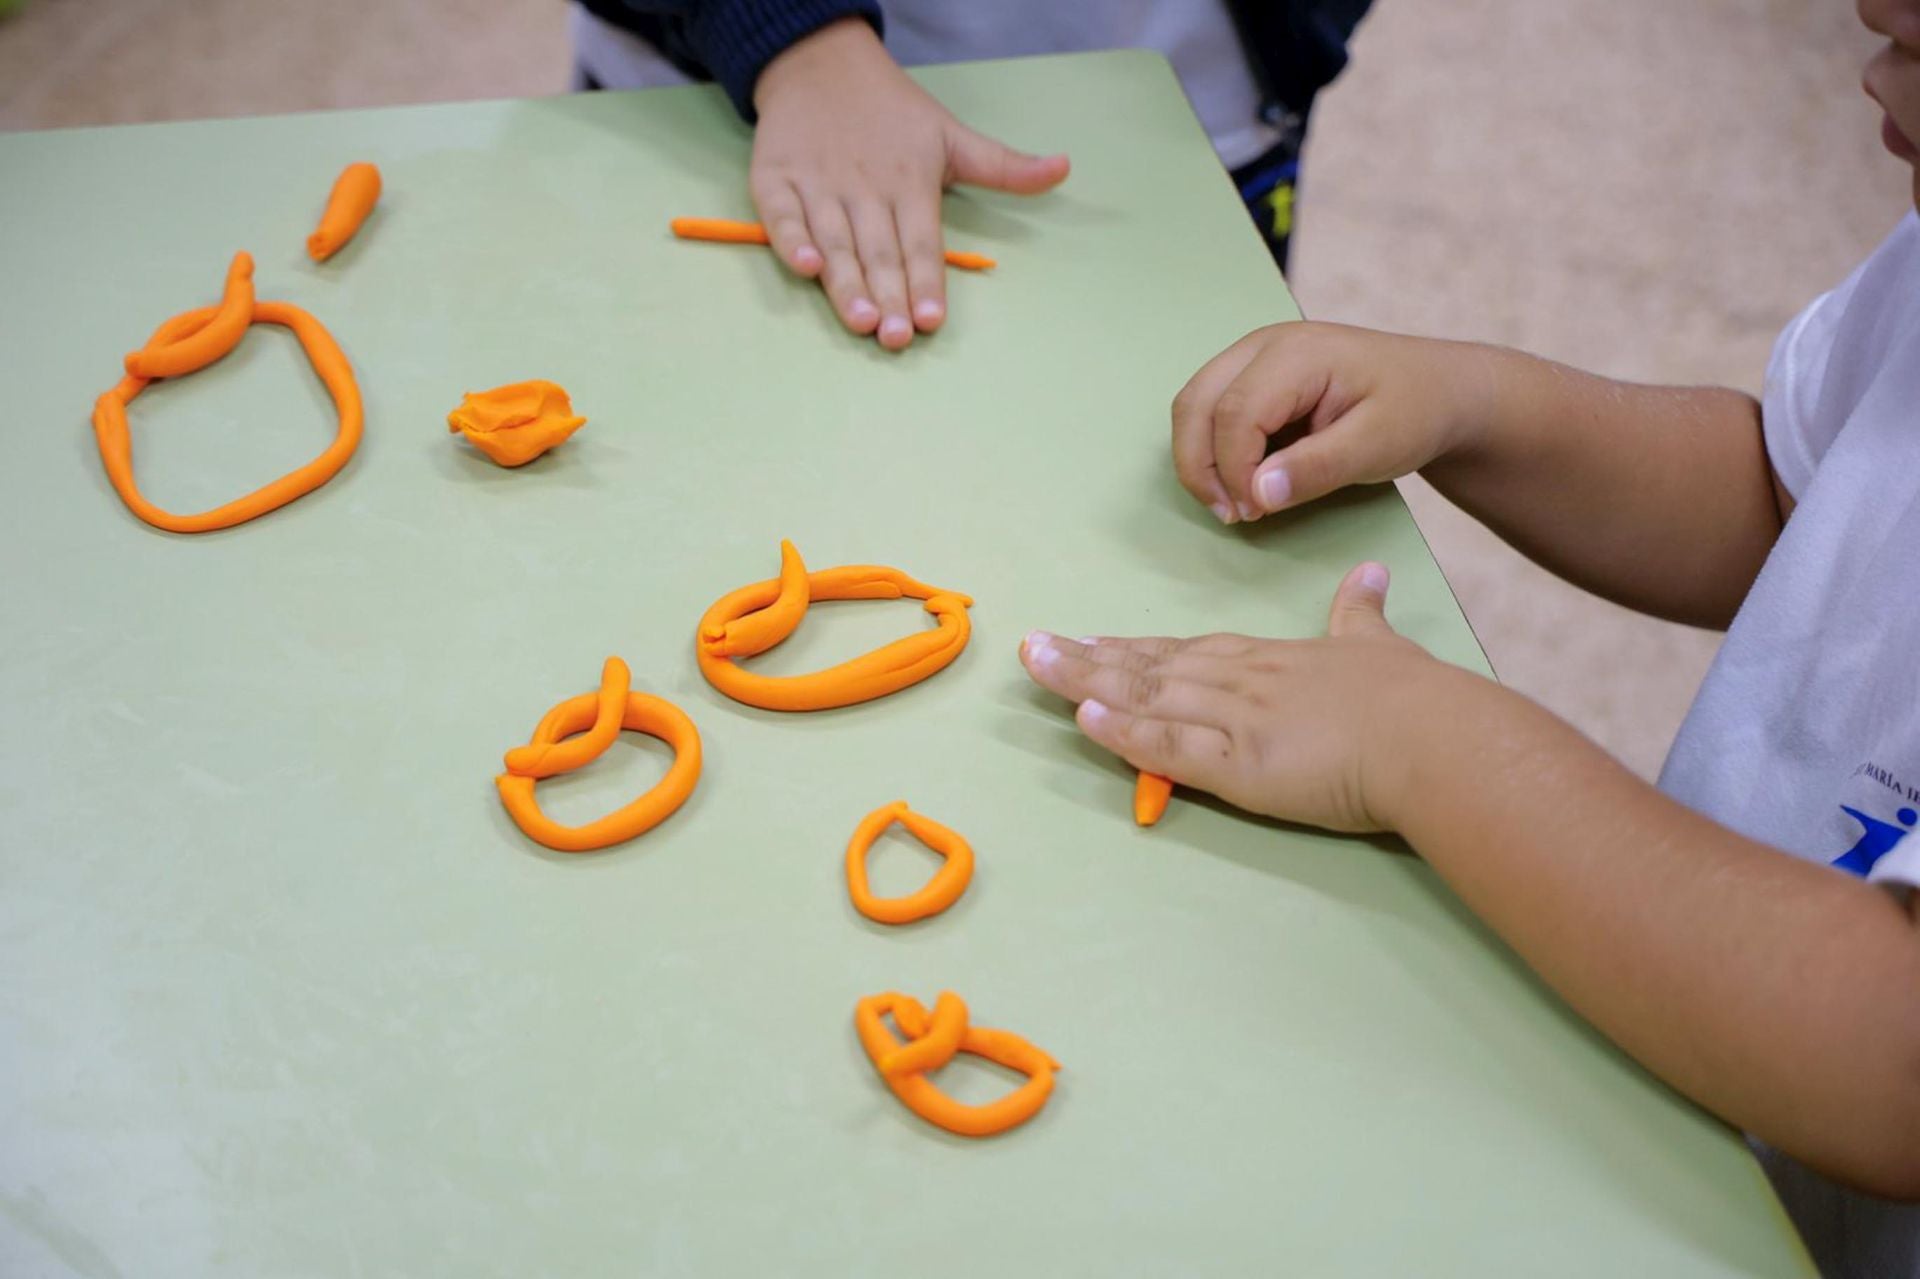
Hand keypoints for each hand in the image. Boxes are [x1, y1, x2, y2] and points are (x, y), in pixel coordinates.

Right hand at [750, 18, 1069, 349]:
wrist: (820, 64)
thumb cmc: (892, 112)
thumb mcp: (951, 135)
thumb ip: (1004, 165)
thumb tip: (1063, 168)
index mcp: (910, 181)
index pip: (921, 242)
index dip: (927, 281)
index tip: (932, 319)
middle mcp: (865, 187)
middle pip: (879, 251)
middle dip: (889, 296)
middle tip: (897, 337)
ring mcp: (817, 184)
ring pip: (833, 241)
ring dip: (845, 282)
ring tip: (861, 321)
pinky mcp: (774, 179)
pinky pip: (780, 215)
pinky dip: (789, 239)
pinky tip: (803, 267)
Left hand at [1019, 562, 1454, 832]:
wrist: (1436, 737)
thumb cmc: (1415, 699)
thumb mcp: (1379, 643)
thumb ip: (1360, 613)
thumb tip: (1369, 574)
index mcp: (1270, 659)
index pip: (1186, 649)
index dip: (1133, 647)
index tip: (1091, 640)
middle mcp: (1242, 681)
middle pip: (1150, 666)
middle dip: (1088, 657)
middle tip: (1035, 646)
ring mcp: (1237, 720)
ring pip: (1146, 696)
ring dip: (1085, 682)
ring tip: (1038, 667)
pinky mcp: (1242, 766)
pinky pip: (1170, 746)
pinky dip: (1123, 732)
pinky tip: (1083, 719)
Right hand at [1171, 321, 1495, 523]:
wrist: (1442, 390)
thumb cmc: (1416, 411)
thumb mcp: (1378, 445)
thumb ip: (1317, 469)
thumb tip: (1257, 493)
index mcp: (1296, 353)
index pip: (1235, 414)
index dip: (1233, 471)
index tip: (1256, 512)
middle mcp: (1265, 345)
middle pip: (1196, 403)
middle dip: (1200, 466)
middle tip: (1231, 514)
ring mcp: (1255, 356)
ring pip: (1194, 405)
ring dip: (1200, 459)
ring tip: (1234, 504)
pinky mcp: (1255, 375)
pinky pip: (1212, 410)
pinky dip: (1214, 450)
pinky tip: (1245, 482)